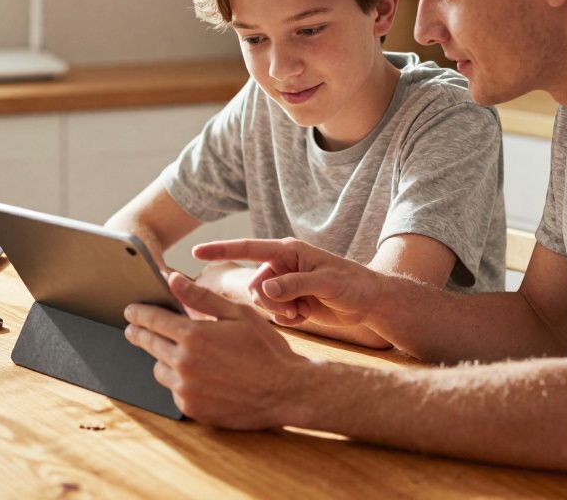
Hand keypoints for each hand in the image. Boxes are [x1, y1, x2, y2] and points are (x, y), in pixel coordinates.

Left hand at [124, 271, 310, 428]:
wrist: (286, 391)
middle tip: (134, 329)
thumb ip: (200, 296)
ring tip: (174, 353)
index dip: (138, 312)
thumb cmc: (266, 349)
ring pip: (159, 369)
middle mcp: (184, 363)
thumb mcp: (237, 314)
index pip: (152, 319)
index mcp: (193, 336)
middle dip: (139, 333)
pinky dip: (180, 381)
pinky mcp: (192, 408)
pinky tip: (196, 376)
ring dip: (162, 359)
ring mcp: (186, 389)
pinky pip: (174, 390)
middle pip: (148, 344)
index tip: (130, 310)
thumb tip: (172, 278)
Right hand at [193, 238, 381, 329]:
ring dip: (278, 312)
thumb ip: (295, 284)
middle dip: (268, 301)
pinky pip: (273, 313)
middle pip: (254, 284)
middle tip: (293, 310)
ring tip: (301, 313)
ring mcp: (285, 284)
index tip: (196, 252)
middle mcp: (283, 266)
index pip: (248, 248)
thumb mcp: (326, 283)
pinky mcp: (290, 302)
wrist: (370, 303)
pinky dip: (286, 319)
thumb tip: (264, 289)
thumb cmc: (354, 285)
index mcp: (288, 251)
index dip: (220, 249)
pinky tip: (304, 317)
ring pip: (261, 301)